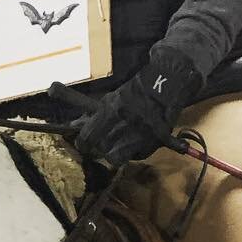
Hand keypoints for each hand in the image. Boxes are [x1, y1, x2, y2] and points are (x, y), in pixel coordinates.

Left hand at [49, 43, 203, 166]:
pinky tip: (135, 143)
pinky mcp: (156, 141)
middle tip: (101, 144)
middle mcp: (126, 123)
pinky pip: (137, 156)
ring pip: (118, 158)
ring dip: (115, 154)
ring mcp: (142, 134)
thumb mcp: (111, 98)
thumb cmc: (135, 90)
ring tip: (117, 147)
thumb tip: (74, 127)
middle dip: (100, 148)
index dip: (83, 144)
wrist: (168, 83)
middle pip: (102, 149)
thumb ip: (95, 115)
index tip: (83, 145)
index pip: (88, 137)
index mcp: (112, 109)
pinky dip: (134, 152)